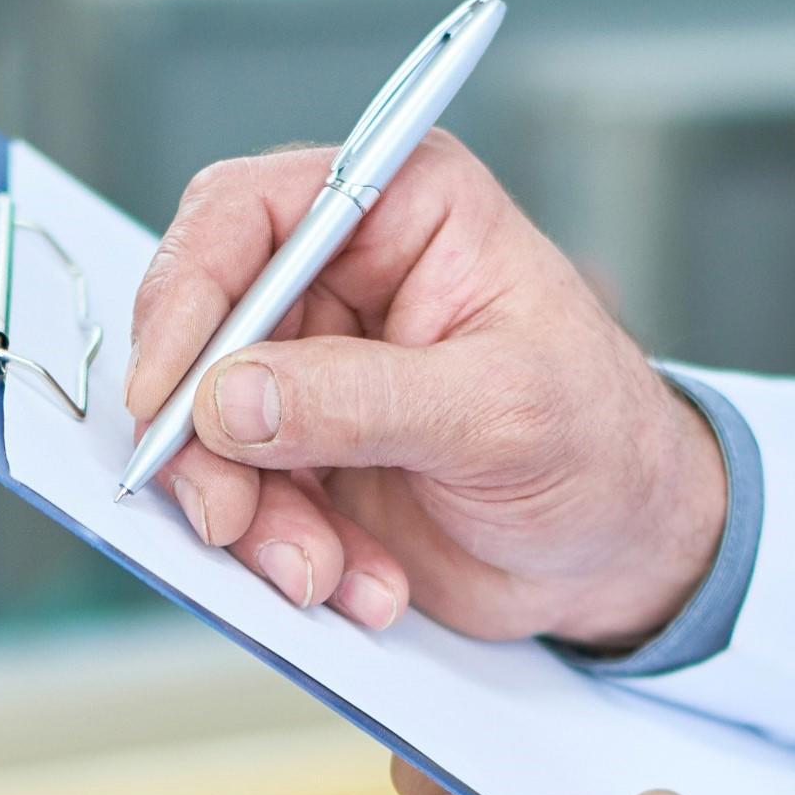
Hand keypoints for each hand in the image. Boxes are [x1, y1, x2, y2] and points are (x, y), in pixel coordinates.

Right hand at [126, 135, 724, 649]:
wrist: (625, 553)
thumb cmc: (602, 446)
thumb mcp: (497, 413)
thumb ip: (360, 399)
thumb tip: (229, 399)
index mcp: (401, 210)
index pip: (246, 214)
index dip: (187, 296)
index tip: (168, 392)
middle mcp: (342, 276)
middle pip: (203, 333)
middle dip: (208, 442)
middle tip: (232, 519)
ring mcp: (315, 371)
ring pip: (209, 433)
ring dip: (255, 519)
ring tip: (328, 574)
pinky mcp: (305, 455)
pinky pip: (243, 499)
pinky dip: (286, 553)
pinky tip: (362, 584)